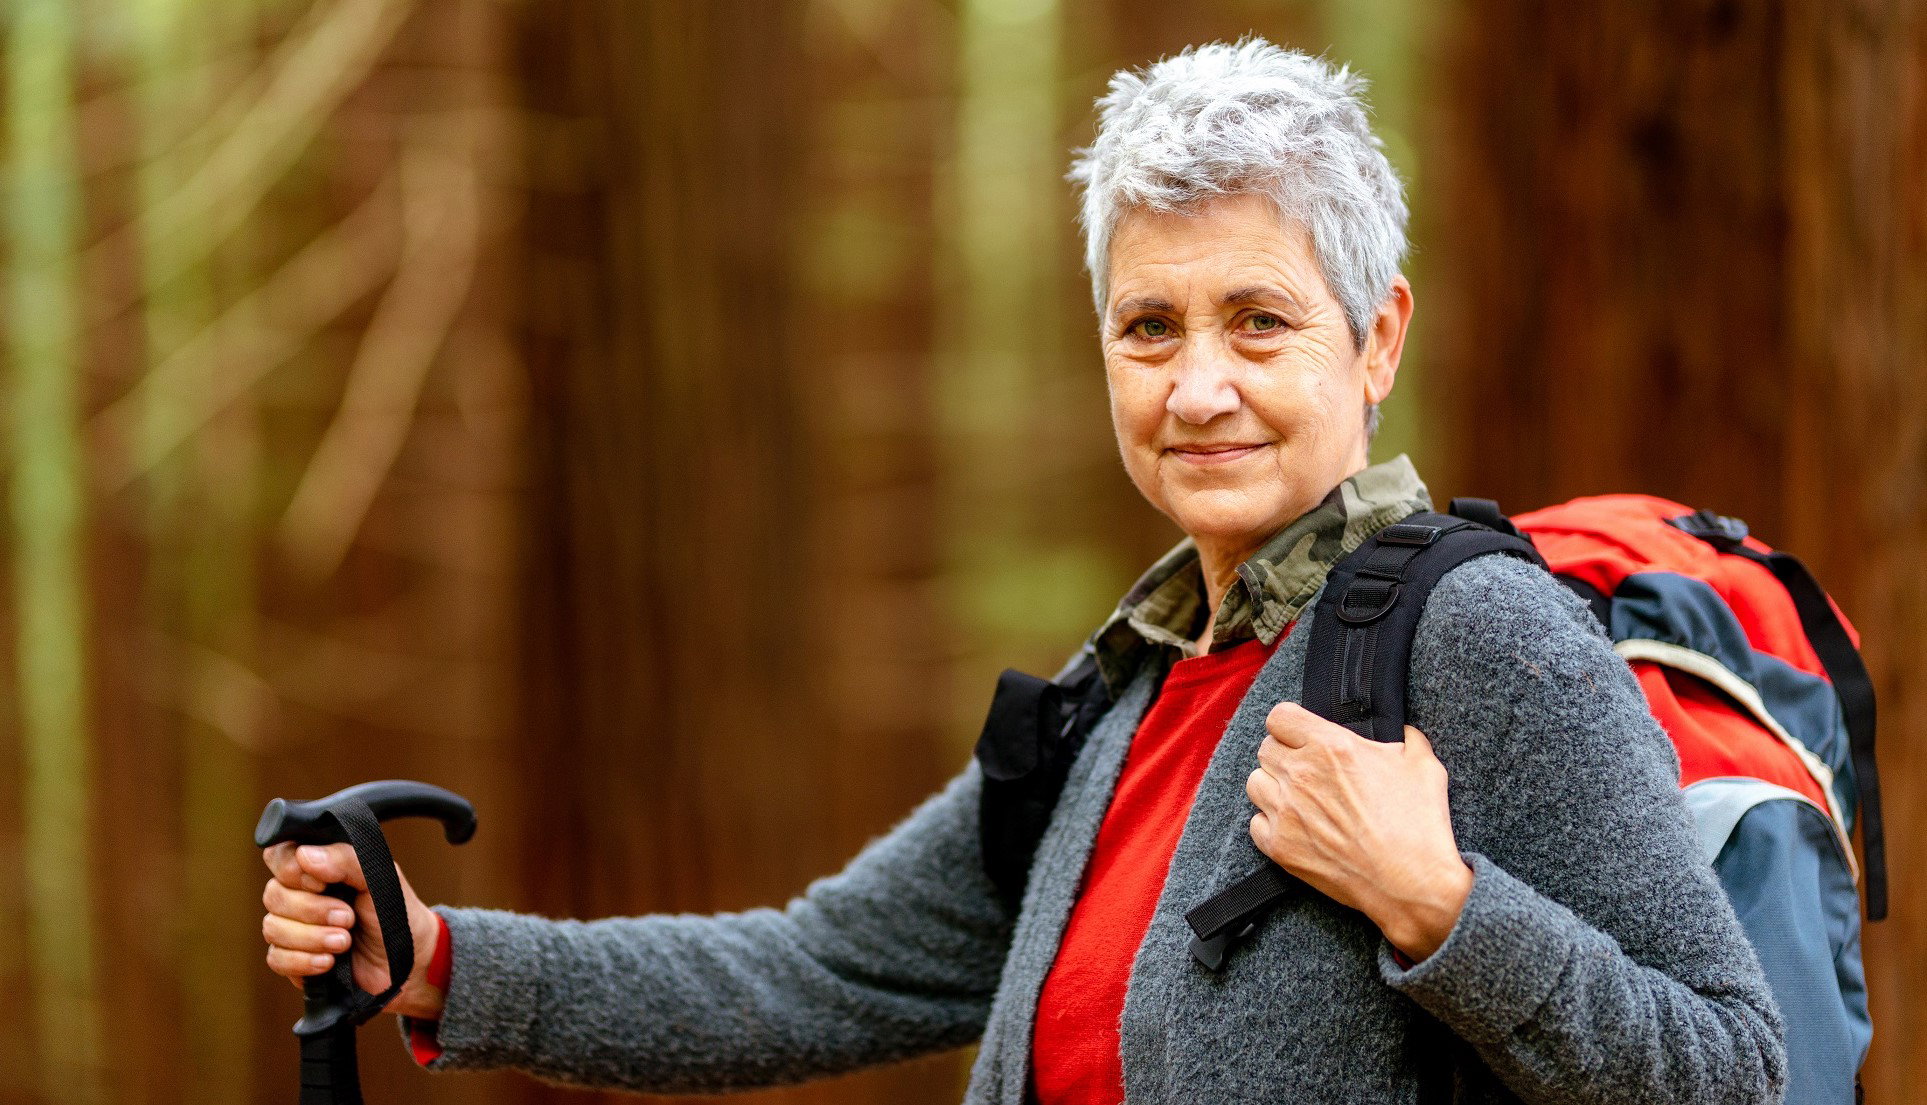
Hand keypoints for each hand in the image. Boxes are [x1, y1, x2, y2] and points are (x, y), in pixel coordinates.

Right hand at [260, 842, 445, 1020]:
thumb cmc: (394, 913)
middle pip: (274, 894)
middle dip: (312, 909)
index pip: (279, 856)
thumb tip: (303, 855)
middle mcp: (300, 896)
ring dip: (311, 937)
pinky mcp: (294, 960)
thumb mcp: (378, 879)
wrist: (409, 961)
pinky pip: (277, 959)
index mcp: (318, 868)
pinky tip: (329, 962)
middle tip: (348, 918)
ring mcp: (294, 929)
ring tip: (345, 941)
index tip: (321, 882)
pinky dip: (303, 961)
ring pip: (273, 928)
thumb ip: (346, 860)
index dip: (290, 869)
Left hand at [1245, 702, 1473, 960]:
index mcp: (1331, 746)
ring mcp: (1286, 812)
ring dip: (1273, 787)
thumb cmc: (1419, 824)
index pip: (1280, 717)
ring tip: (1298, 799)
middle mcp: (1301, 775)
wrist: (1412, 883)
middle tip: (1306, 770)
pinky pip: (1256, 824)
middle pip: (1266, 749)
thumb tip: (1402, 732)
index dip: (1290, 725)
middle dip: (1284, 756)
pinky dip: (1270, 824)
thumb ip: (1405, 738)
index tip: (1300, 734)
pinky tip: (1295, 827)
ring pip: (1255, 784)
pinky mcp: (1280, 846)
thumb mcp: (1422, 764)